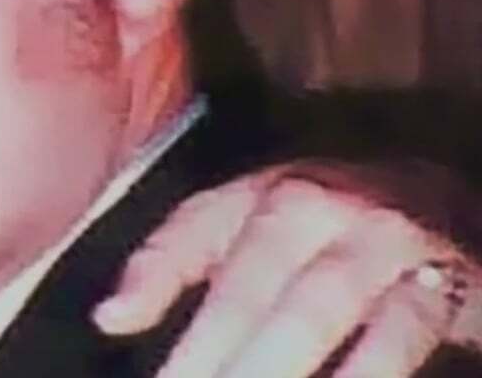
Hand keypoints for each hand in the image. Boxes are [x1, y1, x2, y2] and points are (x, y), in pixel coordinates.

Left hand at [92, 160, 481, 377]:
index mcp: (256, 192)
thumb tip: (109, 317)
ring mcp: (377, 239)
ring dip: (273, 364)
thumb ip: (178, 262)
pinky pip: (396, 334)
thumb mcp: (249, 223)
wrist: (442, 199)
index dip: (151, 280)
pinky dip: (362, 373)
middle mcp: (313, 206)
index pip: (190, 233)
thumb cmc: (328, 221)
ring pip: (314, 309)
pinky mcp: (439, 279)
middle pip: (248, 286)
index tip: (112, 325)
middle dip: (208, 350)